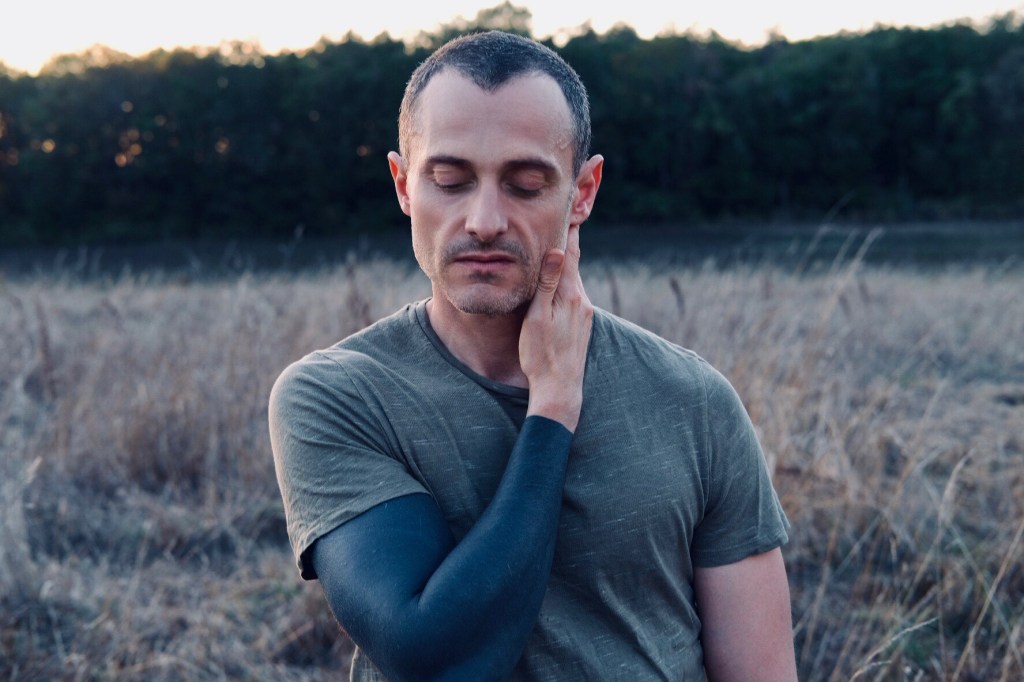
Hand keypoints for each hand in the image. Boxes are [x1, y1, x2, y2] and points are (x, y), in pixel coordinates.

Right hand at [519, 225, 592, 431]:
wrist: (560, 388)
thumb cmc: (541, 355)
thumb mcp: (538, 317)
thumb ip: (548, 283)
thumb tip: (557, 249)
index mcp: (570, 294)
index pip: (569, 252)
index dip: (568, 227)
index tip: (569, 204)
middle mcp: (581, 300)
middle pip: (572, 262)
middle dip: (566, 240)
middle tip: (561, 214)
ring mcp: (583, 312)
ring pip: (571, 278)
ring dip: (564, 261)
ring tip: (556, 241)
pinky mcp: (581, 323)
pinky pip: (571, 293)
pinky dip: (564, 280)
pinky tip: (556, 280)